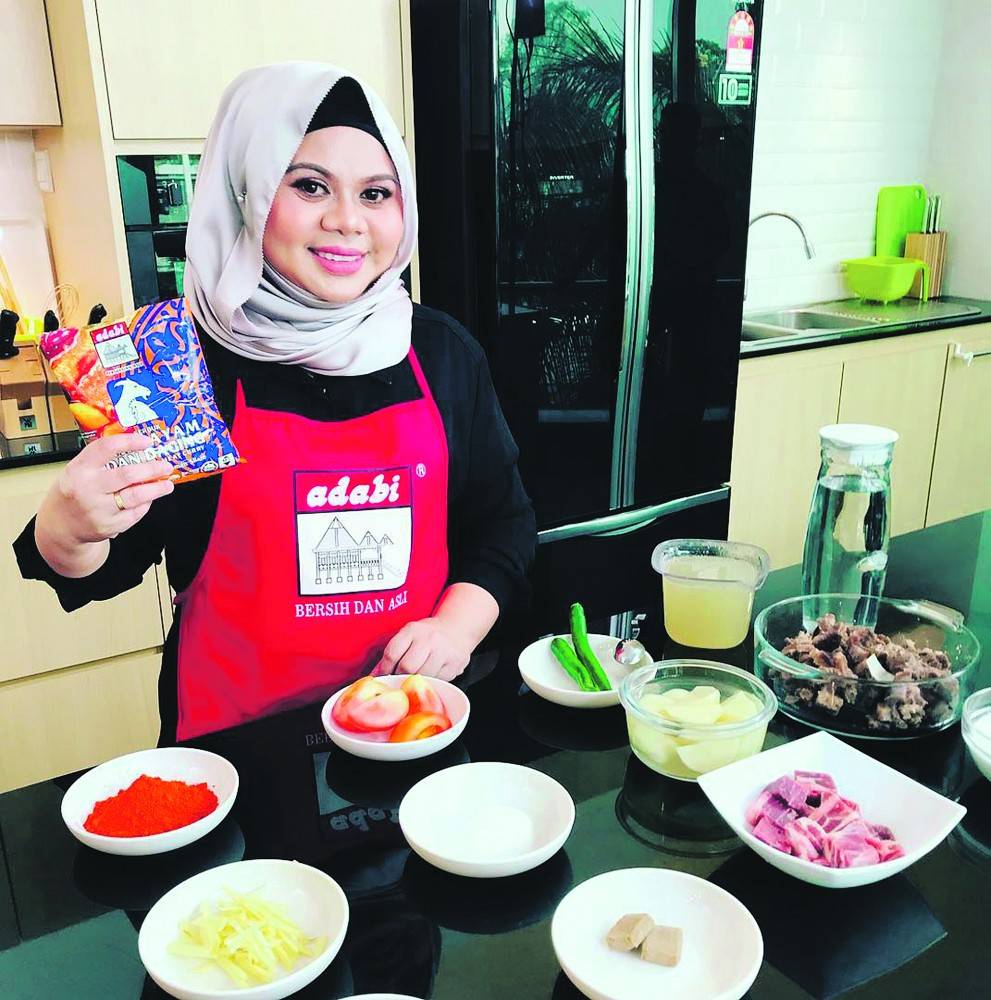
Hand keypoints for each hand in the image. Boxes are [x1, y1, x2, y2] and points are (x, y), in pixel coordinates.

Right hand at [49, 433, 174, 541]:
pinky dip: (146, 505)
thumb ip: (104, 459)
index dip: (130, 442)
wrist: (61, 524)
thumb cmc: (76, 490)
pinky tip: (149, 499)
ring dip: (157, 489)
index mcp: (79, 469)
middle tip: (165, 466)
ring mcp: (97, 509)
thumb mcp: (80, 469)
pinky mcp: (107, 526)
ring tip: (167, 484)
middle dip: (152, 469)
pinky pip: (135, 513)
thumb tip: (140, 448)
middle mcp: (86, 488)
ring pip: (136, 496)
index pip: (107, 448)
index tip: (147, 441)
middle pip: (127, 474)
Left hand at [371, 617, 471, 681]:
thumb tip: (374, 676)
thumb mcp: (408, 636)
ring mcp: (444, 651)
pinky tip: (431, 677)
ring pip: (424, 677)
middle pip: (407, 667)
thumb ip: (392, 654)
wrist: (457, 628)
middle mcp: (429, 638)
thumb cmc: (427, 635)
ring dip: (416, 683)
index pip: (391, 654)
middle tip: (399, 681)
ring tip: (415, 680)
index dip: (384, 670)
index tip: (382, 677)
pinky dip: (432, 683)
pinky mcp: (456, 664)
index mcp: (413, 630)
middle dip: (400, 677)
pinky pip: (438, 681)